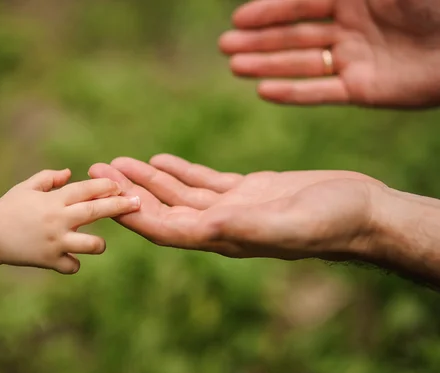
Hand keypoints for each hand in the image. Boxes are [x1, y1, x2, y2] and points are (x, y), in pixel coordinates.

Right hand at [0, 169, 139, 273]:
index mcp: (54, 200)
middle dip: (119, 206)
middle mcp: (58, 220)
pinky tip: (69, 259)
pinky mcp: (49, 260)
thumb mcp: (27, 187)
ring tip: (97, 242)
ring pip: (91, 245)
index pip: (86, 189)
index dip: (106, 186)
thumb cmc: (9, 207)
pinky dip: (73, 263)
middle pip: (95, 212)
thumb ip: (49, 178)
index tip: (121, 186)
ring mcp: (55, 242)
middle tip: (137, 204)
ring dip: (98, 243)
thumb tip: (70, 173)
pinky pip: (72, 265)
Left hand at [89, 154, 385, 260]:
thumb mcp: (288, 224)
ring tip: (118, 162)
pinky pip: (203, 181)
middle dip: (128, 192)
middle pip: (163, 209)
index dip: (131, 214)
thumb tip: (203, 230)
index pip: (165, 229)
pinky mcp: (247, 190)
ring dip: (147, 179)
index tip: (102, 196)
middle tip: (96, 171)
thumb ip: (246, 228)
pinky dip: (179, 171)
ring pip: (179, 193)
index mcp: (224, 238)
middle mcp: (221, 225)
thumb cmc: (331, 222)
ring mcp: (233, 207)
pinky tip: (160, 160)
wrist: (362, 212)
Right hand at [219, 0, 439, 107]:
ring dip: (267, 64)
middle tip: (224, 47)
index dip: (268, 11)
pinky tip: (264, 91)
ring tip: (234, 67)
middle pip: (295, 34)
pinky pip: (321, 93)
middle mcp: (351, 27)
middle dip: (258, 39)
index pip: (300, 4)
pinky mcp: (363, 90)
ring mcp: (355, 59)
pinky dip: (293, 93)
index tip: (237, 19)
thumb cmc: (432, 2)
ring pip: (301, 62)